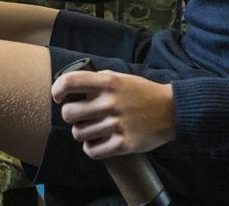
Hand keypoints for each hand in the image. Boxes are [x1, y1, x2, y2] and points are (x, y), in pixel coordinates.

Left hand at [51, 70, 175, 158]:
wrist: (172, 110)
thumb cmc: (141, 92)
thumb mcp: (119, 77)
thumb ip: (96, 80)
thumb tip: (69, 86)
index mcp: (108, 82)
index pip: (69, 82)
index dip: (57, 90)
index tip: (58, 97)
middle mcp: (110, 102)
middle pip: (68, 113)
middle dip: (70, 115)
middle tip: (79, 116)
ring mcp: (117, 124)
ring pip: (78, 133)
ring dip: (81, 132)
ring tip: (92, 128)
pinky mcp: (124, 144)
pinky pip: (92, 151)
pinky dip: (91, 148)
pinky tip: (97, 142)